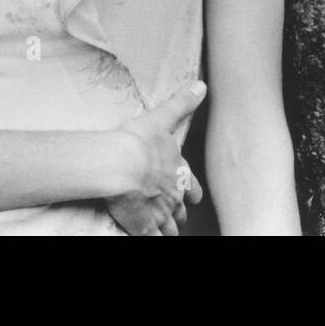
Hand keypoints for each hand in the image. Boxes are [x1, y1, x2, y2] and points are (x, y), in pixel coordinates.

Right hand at [105, 81, 206, 235]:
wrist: (122, 164)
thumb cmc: (140, 141)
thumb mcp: (163, 118)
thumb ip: (183, 103)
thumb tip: (202, 86)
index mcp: (178, 171)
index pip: (191, 186)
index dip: (192, 192)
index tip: (193, 197)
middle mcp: (173, 195)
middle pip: (181, 211)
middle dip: (179, 213)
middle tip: (177, 217)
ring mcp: (160, 213)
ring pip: (170, 227)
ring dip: (169, 228)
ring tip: (166, 231)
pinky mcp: (144, 226)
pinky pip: (154, 239)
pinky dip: (156, 238)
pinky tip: (152, 238)